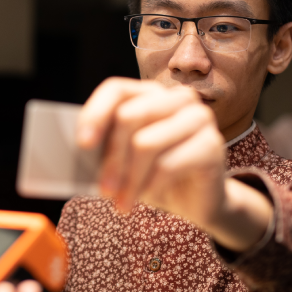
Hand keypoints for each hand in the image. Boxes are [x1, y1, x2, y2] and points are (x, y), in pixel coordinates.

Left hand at [78, 77, 272, 250]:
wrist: (197, 200)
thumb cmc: (154, 175)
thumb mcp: (125, 160)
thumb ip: (105, 149)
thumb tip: (79, 152)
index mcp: (152, 93)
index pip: (116, 90)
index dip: (95, 114)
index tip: (83, 144)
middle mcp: (178, 98)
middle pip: (129, 116)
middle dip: (111, 157)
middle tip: (103, 190)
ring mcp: (199, 118)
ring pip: (146, 143)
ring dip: (130, 180)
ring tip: (122, 202)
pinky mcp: (212, 144)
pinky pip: (168, 164)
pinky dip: (152, 186)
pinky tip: (148, 196)